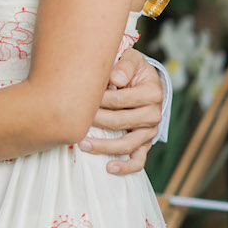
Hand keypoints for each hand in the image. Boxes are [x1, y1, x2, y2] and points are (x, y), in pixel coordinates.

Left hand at [79, 48, 162, 175]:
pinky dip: (126, 167)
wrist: (142, 81)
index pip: (119, 99)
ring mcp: (150, 131)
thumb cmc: (131, 69)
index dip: (98, 100)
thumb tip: (115, 79)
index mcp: (152, 92)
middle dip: (95, 121)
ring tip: (82, 144)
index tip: (79, 97)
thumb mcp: (131, 59)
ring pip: (127, 144)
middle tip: (73, 119)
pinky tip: (109, 168)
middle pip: (120, 122)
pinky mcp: (145, 144)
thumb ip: (124, 65)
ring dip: (104, 146)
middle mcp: (154, 114)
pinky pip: (139, 160)